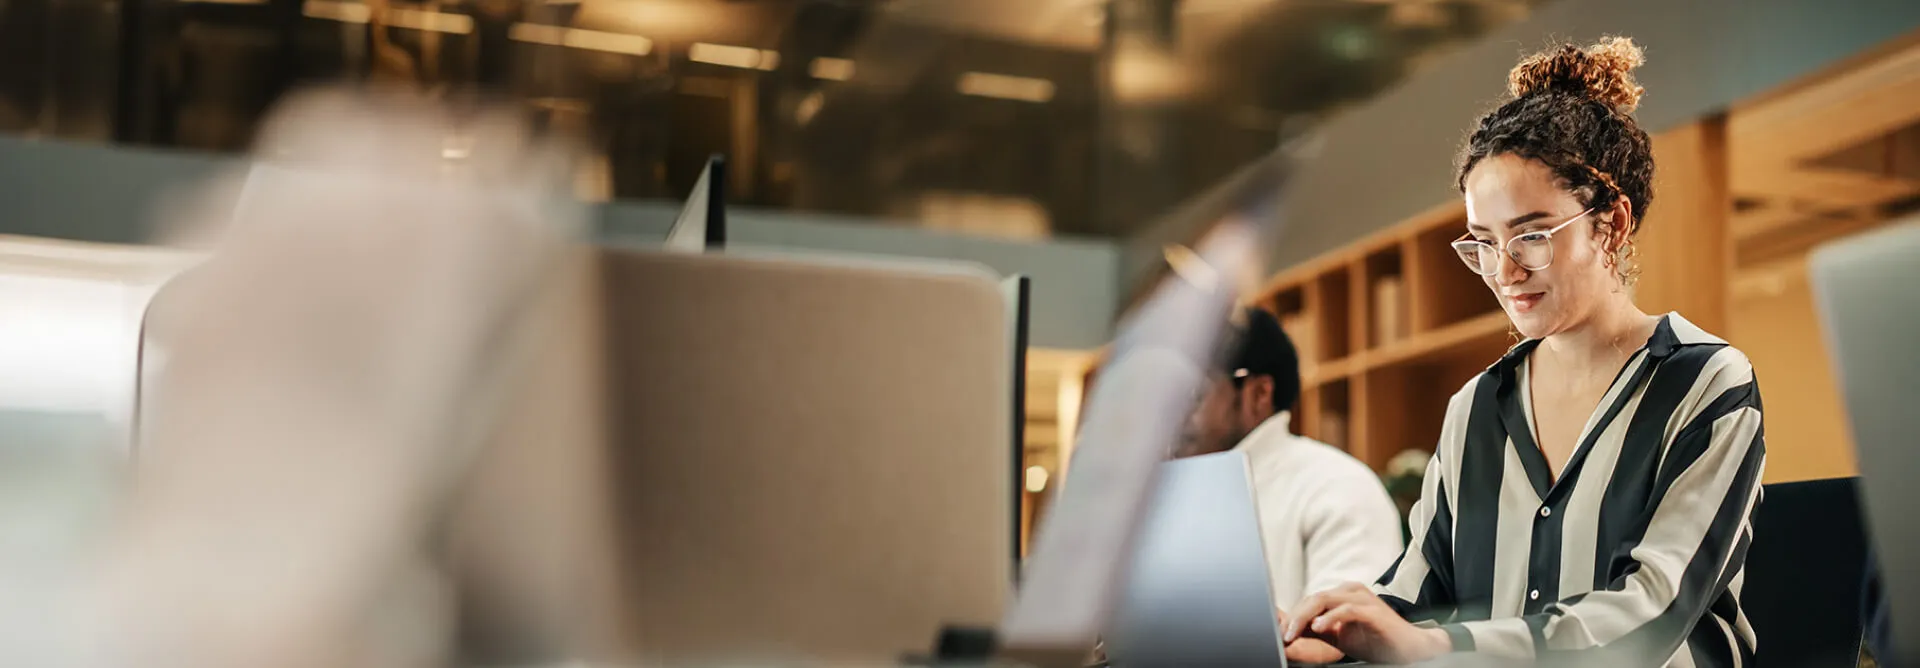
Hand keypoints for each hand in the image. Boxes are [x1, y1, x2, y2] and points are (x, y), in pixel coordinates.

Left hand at [1284, 583, 1451, 664]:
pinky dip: (1330, 618)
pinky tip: (1318, 627)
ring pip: (1325, 600)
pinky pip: (1347, 610)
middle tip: (1283, 634)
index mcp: (1342, 594)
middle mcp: (1351, 591)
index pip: (1309, 601)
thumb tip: (1290, 631)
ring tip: (1293, 632)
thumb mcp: (1339, 636)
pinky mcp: (1373, 611)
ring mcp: (1363, 599)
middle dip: (1294, 617)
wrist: (1409, 648)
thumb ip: (1317, 631)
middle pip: (1313, 598)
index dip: (1292, 616)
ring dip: (1305, 617)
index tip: (1280, 632)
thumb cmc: (1375, 641)